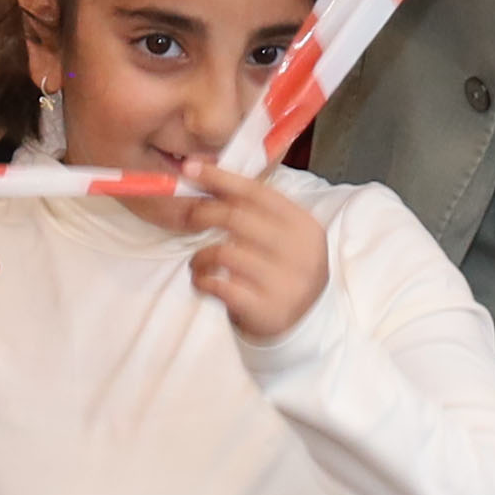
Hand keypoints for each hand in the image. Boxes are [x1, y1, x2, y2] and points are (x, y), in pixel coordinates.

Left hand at [160, 161, 327, 345]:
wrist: (301, 324)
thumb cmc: (281, 270)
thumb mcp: (282, 237)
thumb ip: (256, 210)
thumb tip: (207, 176)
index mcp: (304, 225)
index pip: (257, 193)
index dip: (221, 178)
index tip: (191, 170)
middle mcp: (300, 252)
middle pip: (237, 218)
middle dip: (204, 213)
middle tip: (189, 218)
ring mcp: (285, 283)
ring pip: (224, 252)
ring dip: (200, 255)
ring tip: (199, 262)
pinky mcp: (266, 309)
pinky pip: (219, 285)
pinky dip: (202, 280)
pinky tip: (204, 280)